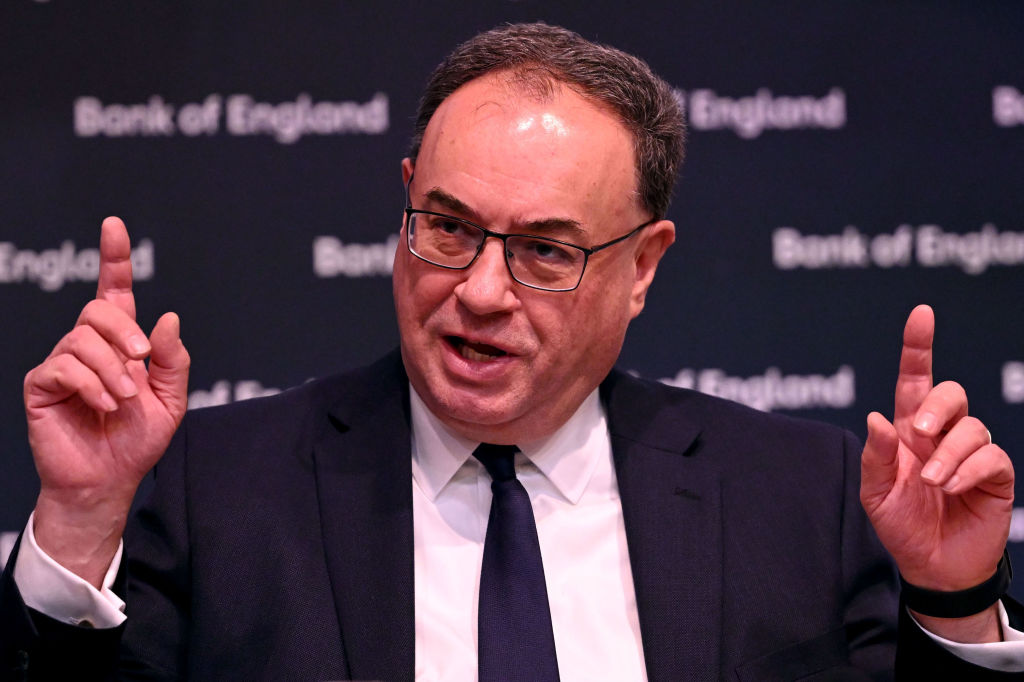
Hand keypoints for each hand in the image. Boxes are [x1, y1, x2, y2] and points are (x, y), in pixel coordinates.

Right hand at [24, 217, 189, 586]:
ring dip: (112, 369)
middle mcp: (88, 346)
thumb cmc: (137, 439)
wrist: (110, 479)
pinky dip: (91, 384)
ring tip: (123, 399)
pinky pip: (64, 366)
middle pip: (99, 310)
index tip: (114, 224)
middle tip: (141, 363)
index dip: (113, 257)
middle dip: (126, 332)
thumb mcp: (170, 399)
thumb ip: (173, 359)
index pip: (114, 291)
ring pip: (82, 339)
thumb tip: (168, 318)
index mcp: (120, 343)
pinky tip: (103, 405)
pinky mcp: (42, 385)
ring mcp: (62, 363)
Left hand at [861, 304, 1012, 640]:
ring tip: (931, 481)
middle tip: (919, 432)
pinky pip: (990, 456)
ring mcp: (970, 453)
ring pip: (971, 427)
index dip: (918, 346)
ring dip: (948, 452)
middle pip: (950, 393)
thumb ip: (875, 457)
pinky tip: (951, 488)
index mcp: (908, 431)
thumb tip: (877, 418)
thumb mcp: (875, 493)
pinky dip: (968, 469)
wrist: (932, 567)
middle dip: (937, 405)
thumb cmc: (902, 525)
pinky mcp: (994, 475)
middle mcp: (941, 435)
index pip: (914, 380)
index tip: (921, 314)